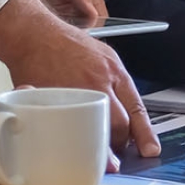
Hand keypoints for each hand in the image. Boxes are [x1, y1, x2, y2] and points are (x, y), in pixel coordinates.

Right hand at [0, 0, 159, 156]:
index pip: (137, 109)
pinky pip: (69, 128)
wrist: (34, 34)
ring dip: (99, 145)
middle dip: (120, 143)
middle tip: (116, 150)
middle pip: (120, 125)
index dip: (145, 134)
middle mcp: (99, 83)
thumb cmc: (64, 43)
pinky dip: (72, 139)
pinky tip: (72, 142)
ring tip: (95, 149)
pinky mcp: (55, 103)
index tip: (150, 150)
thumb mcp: (101, 53)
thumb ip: (113, 81)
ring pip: (96, 131)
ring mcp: (77, 94)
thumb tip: (122, 109)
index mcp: (114, 71)